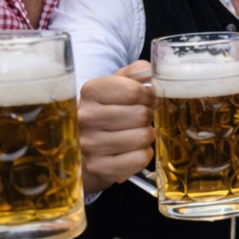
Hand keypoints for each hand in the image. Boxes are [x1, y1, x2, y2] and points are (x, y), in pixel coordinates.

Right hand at [77, 61, 155, 192]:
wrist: (87, 145)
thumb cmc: (109, 109)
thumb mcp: (119, 83)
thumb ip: (139, 72)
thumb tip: (153, 76)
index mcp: (90, 91)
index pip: (134, 91)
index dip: (149, 96)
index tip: (147, 99)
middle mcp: (85, 117)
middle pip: (141, 114)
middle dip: (148, 115)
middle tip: (141, 118)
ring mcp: (89, 145)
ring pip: (143, 136)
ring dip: (147, 134)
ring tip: (135, 133)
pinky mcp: (98, 167)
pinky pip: (141, 158)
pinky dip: (144, 153)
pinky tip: (132, 149)